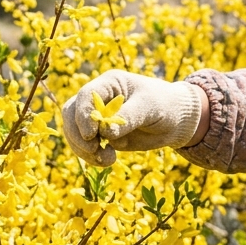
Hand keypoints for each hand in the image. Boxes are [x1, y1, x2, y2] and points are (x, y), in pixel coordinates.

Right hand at [61, 71, 205, 166]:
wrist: (175, 120)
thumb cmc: (164, 104)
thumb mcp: (150, 107)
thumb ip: (128, 117)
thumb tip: (106, 133)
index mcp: (109, 83)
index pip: (85, 96)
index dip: (83, 115)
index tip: (92, 135)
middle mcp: (97, 99)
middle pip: (71, 114)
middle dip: (78, 134)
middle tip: (94, 149)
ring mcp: (96, 118)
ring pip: (74, 132)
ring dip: (83, 149)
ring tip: (106, 159)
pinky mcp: (100, 136)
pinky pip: (85, 147)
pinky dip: (91, 156)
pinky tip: (107, 161)